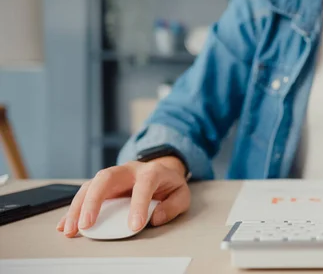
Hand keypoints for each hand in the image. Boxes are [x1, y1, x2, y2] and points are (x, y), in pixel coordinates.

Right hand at [56, 157, 189, 237]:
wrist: (162, 170)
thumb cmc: (169, 184)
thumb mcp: (181, 194)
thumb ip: (172, 206)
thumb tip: (155, 218)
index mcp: (151, 171)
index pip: (144, 185)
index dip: (139, 205)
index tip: (134, 226)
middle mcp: (128, 170)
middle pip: (106, 178)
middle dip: (94, 201)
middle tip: (87, 224)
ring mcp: (113, 175)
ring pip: (90, 185)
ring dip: (77, 207)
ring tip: (71, 229)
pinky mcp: (103, 185)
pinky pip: (85, 193)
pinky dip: (73, 210)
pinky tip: (65, 224)